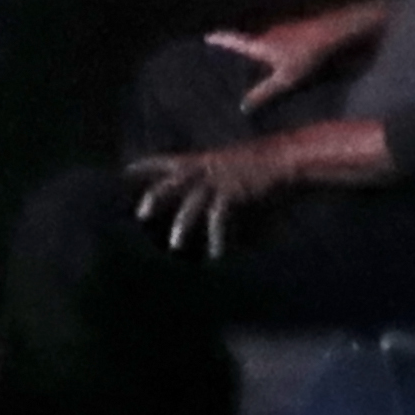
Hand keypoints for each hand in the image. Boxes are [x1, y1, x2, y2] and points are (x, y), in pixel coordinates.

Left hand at [125, 139, 291, 253]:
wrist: (290, 161)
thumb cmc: (267, 169)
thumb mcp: (237, 174)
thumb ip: (220, 190)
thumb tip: (213, 216)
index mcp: (205, 159)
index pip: (168, 161)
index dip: (146, 166)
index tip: (124, 171)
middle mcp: (209, 167)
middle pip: (174, 180)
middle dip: (156, 196)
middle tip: (139, 215)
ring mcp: (221, 179)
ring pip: (193, 203)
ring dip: (183, 226)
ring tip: (175, 246)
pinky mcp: (235, 192)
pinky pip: (220, 218)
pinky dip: (218, 237)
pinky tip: (218, 255)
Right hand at [208, 9, 372, 109]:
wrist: (330, 33)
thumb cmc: (304, 56)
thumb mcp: (284, 80)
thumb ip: (264, 93)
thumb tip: (243, 107)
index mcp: (257, 44)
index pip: (232, 40)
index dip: (219, 39)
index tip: (206, 37)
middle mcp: (265, 34)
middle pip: (247, 40)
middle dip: (238, 49)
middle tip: (229, 58)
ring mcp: (280, 30)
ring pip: (263, 41)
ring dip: (258, 50)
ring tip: (255, 63)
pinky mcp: (293, 31)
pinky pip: (276, 41)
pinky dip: (273, 49)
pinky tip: (280, 59)